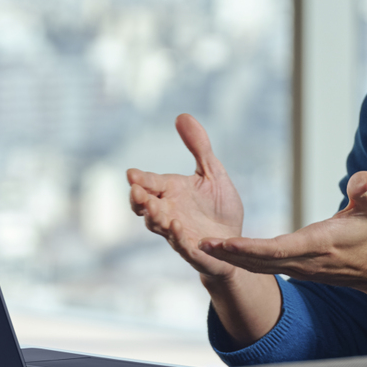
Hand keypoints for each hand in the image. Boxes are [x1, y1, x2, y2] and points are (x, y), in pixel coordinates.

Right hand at [127, 114, 246, 279]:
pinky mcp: (192, 251)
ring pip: (158, 226)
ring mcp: (178, 233)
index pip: (150, 183)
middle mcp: (169, 212)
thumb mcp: (212, 172)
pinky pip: (181, 245)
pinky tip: (177, 227)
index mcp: (171, 191)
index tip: (131, 173)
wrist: (235, 241)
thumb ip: (199, 146)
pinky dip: (177, 238)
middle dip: (139, 200)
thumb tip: (182, 115)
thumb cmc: (219, 207)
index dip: (140, 179)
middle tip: (135, 191)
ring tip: (155, 210)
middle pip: (145, 206)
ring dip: (155, 218)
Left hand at [199, 171, 366, 289]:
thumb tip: (364, 179)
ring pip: (258, 265)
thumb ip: (364, 193)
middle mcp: (302, 261)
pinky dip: (242, 260)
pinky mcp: (295, 269)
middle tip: (199, 245)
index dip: (250, 248)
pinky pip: (264, 266)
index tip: (226, 243)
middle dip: (229, 254)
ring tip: (202, 247)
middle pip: (259, 260)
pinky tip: (222, 252)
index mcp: (316, 245)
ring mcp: (298, 269)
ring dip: (230, 257)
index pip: (278, 249)